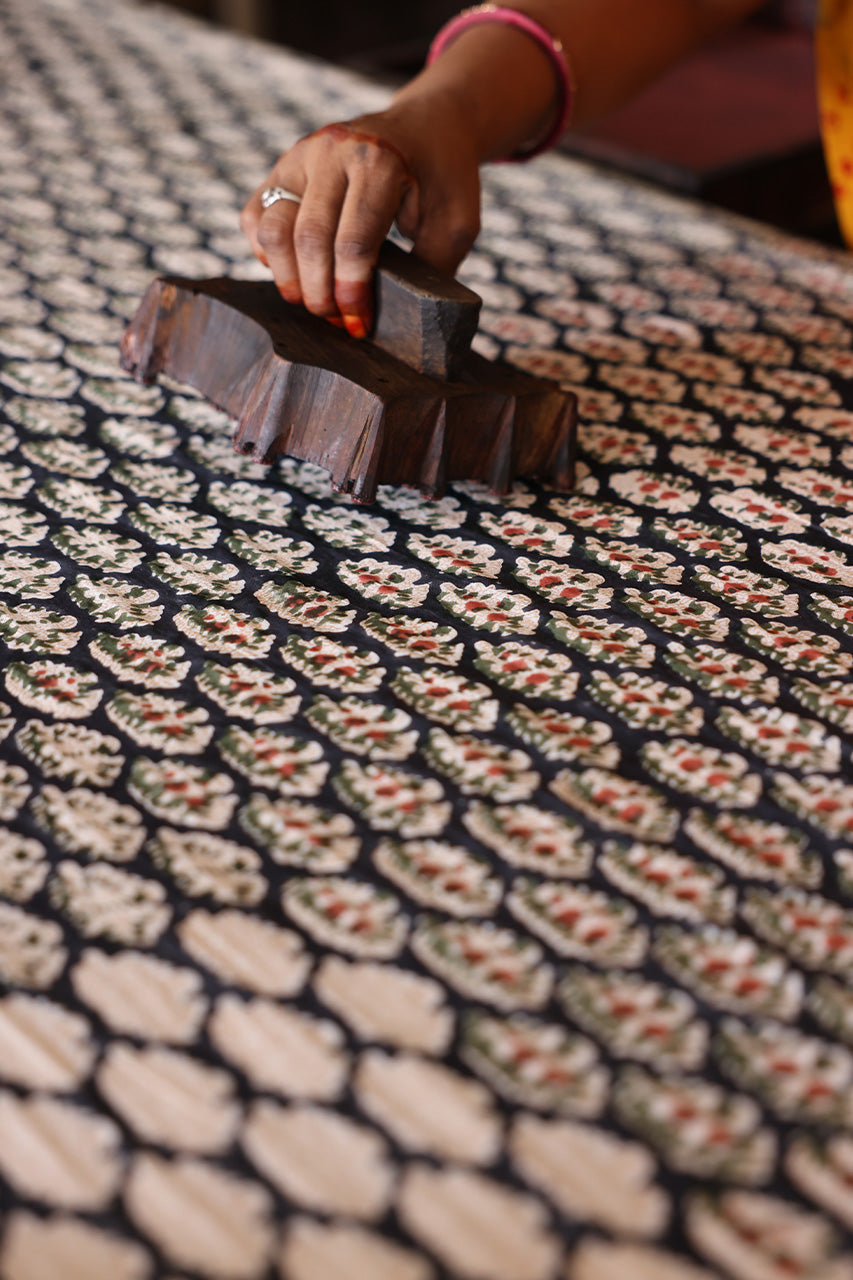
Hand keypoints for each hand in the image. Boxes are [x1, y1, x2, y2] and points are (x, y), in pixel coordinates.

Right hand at [240, 105, 480, 337]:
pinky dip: (267, 253)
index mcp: (378, 162)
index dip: (352, 291)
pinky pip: (255, 217)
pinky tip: (296, 270)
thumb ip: (431, 266)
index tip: (359, 324)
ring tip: (316, 301)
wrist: (426, 125)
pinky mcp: (283, 167)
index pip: (353, 241)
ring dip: (289, 278)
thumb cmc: (443, 176)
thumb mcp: (456, 222)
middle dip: (321, 294)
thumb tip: (401, 318)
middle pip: (309, 240)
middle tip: (338, 321)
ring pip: (273, 229)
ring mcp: (301, 156)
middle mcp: (332, 152)